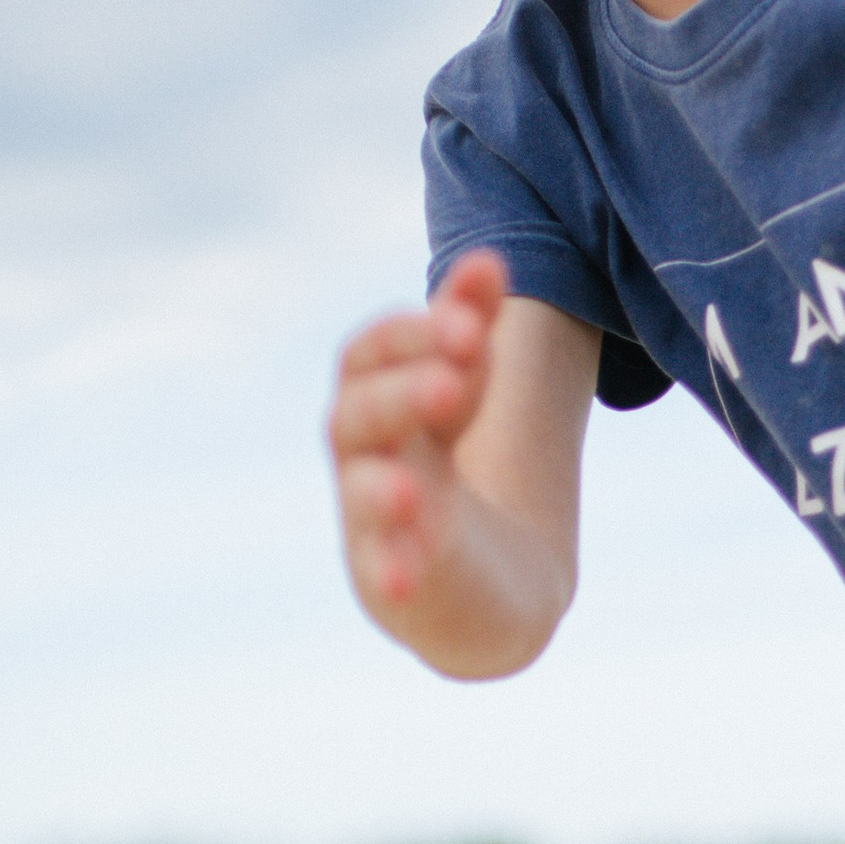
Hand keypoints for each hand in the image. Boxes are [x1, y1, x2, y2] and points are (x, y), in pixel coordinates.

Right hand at [327, 247, 504, 623]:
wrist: (480, 583)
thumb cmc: (457, 469)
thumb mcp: (467, 392)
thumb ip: (470, 327)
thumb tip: (489, 260)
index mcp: (381, 400)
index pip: (368, 356)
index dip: (410, 337)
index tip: (471, 325)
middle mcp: (366, 457)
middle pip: (355, 416)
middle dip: (402, 393)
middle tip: (454, 384)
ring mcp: (374, 522)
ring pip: (360, 497)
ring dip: (383, 488)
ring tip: (416, 489)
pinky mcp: (393, 582)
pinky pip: (379, 576)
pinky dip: (390, 573)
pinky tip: (410, 579)